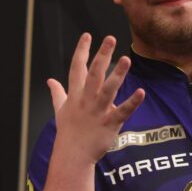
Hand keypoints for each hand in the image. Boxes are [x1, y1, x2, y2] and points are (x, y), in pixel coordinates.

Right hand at [47, 33, 144, 163]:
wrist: (72, 155)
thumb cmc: (68, 131)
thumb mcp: (59, 109)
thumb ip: (57, 92)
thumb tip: (50, 81)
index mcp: (75, 95)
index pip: (77, 68)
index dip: (82, 51)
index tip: (87, 35)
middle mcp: (86, 100)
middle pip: (93, 74)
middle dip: (101, 55)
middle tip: (110, 39)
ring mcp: (98, 111)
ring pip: (108, 90)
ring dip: (117, 75)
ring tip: (126, 60)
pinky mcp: (109, 124)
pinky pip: (122, 111)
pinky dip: (131, 102)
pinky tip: (140, 92)